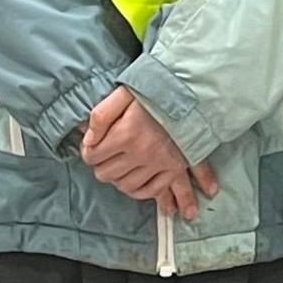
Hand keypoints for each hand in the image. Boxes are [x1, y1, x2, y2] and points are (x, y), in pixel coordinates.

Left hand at [79, 85, 214, 216]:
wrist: (194, 92)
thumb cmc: (157, 90)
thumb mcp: (123, 93)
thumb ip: (101, 115)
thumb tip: (88, 140)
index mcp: (125, 133)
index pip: (93, 156)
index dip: (88, 152)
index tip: (92, 146)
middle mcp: (141, 153)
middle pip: (107, 174)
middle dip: (101, 167)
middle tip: (104, 159)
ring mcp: (159, 163)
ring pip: (127, 186)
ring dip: (119, 181)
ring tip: (118, 171)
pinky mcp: (175, 168)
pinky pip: (153, 190)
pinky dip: (141, 192)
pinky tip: (136, 186)